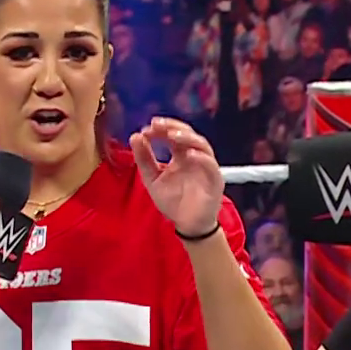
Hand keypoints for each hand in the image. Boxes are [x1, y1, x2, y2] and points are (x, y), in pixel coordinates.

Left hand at [131, 117, 224, 237]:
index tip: (146, 129)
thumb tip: (135, 136)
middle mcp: (195, 157)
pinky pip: (210, 165)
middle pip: (188, 134)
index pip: (173, 134)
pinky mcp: (215, 180)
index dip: (161, 129)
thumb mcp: (152, 179)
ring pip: (201, 145)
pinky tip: (187, 154)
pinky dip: (200, 158)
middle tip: (157, 124)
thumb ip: (144, 159)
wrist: (187, 225)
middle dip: (173, 127)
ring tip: (171, 134)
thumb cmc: (173, 201)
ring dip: (187, 137)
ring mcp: (206, 167)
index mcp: (180, 155)